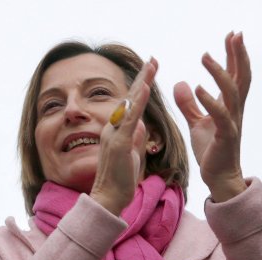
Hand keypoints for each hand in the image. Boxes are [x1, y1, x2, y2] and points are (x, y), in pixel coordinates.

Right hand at [90, 59, 157, 214]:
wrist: (108, 198)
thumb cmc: (120, 180)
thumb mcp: (133, 155)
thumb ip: (136, 138)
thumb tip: (142, 125)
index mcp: (117, 131)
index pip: (130, 104)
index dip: (141, 87)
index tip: (150, 71)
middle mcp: (113, 129)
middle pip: (129, 98)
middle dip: (142, 77)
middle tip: (153, 58)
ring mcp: (115, 134)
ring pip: (129, 104)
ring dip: (141, 83)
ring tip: (152, 65)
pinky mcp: (120, 143)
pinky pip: (130, 119)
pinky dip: (138, 102)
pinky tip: (146, 88)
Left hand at [174, 32, 248, 201]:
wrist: (217, 175)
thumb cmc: (210, 149)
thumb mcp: (196, 122)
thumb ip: (189, 104)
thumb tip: (181, 83)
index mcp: (228, 106)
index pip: (234, 75)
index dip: (234, 56)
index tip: (232, 36)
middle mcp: (234, 111)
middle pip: (241, 77)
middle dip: (238, 55)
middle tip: (234, 34)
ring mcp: (232, 122)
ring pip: (232, 92)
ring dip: (219, 73)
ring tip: (205, 56)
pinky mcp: (225, 135)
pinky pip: (220, 115)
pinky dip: (210, 101)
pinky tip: (198, 87)